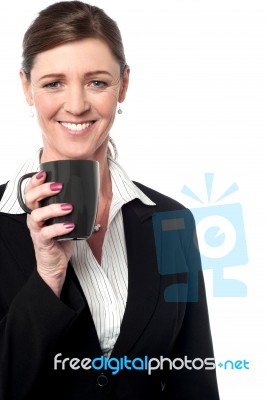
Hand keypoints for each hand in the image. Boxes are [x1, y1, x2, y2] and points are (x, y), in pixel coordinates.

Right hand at [24, 171, 74, 296]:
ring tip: (69, 206)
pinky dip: (60, 228)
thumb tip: (91, 193)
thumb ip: (71, 206)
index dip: (35, 181)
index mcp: (39, 209)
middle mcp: (35, 218)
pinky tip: (70, 225)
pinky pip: (48, 233)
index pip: (31, 191)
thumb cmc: (60, 239)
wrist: (55, 263)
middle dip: (43, 189)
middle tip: (58, 185)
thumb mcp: (64, 220)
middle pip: (30, 199)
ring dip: (53, 208)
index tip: (44, 172)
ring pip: (38, 214)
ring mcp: (37, 230)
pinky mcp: (42, 242)